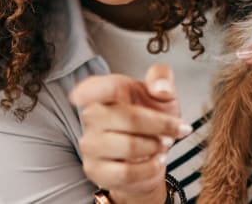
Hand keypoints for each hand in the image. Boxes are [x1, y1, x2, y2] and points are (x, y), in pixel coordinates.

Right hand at [70, 64, 191, 203]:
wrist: (152, 153)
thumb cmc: (152, 118)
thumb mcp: (163, 93)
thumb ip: (162, 78)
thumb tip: (161, 89)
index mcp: (107, 91)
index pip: (96, 89)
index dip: (87, 92)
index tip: (78, 97)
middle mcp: (92, 116)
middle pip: (131, 119)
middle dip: (161, 125)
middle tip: (173, 130)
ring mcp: (90, 144)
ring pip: (130, 146)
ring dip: (155, 147)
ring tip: (160, 145)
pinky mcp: (95, 170)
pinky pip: (127, 172)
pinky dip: (149, 168)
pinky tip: (153, 162)